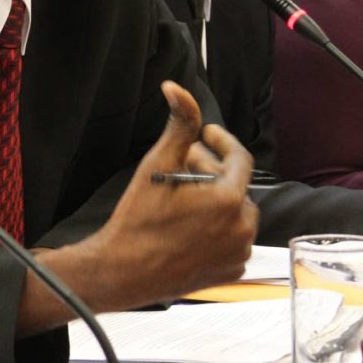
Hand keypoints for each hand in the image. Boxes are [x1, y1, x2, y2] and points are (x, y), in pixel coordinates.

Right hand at [88, 81, 257, 308]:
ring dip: (215, 197)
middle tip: (184, 161)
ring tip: (185, 193)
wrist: (122, 273)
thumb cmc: (138, 222)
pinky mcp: (231, 272)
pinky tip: (190, 221)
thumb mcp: (157, 165)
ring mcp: (237, 253)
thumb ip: (179, 125)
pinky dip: (218, 226)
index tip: (206, 133)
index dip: (222, 141)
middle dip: (212, 169)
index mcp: (228, 200)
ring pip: (236, 212)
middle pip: (236, 185)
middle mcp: (241, 228)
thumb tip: (177, 89)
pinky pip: (233, 238)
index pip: (240, 158)